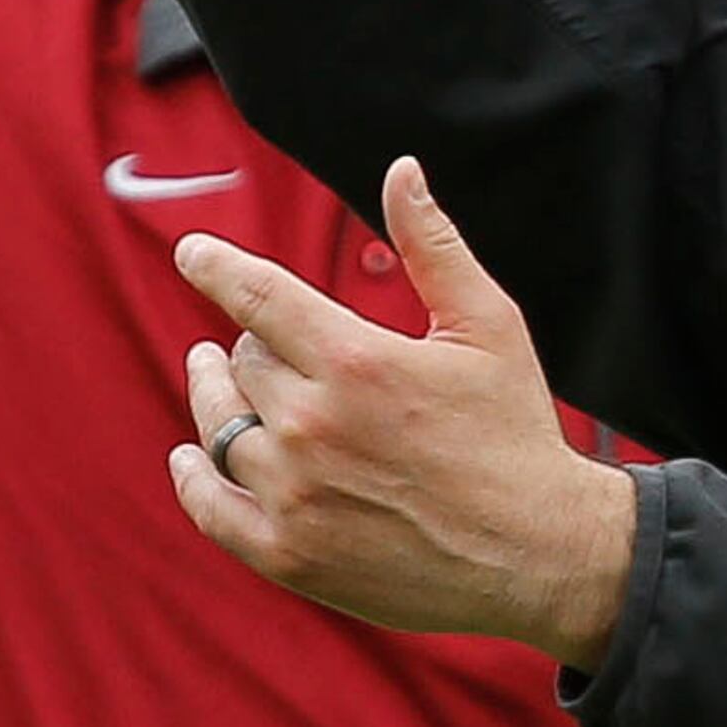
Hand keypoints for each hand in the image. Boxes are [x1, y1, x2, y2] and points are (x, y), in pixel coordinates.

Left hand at [169, 158, 639, 669]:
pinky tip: (189, 456)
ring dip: (215, 396)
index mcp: (356, 361)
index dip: (215, 265)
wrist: (537, 556)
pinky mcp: (290, 554)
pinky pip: (211, 507)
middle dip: (253, 344)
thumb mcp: (488, 327)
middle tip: (268, 345)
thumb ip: (434, 246)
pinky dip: (193, 476)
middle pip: (241, 360)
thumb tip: (402, 170)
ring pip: (218, 424)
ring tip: (214, 379)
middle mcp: (313, 425)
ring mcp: (296, 494)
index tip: (193, 252)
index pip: (256, 295)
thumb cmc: (516, 434)